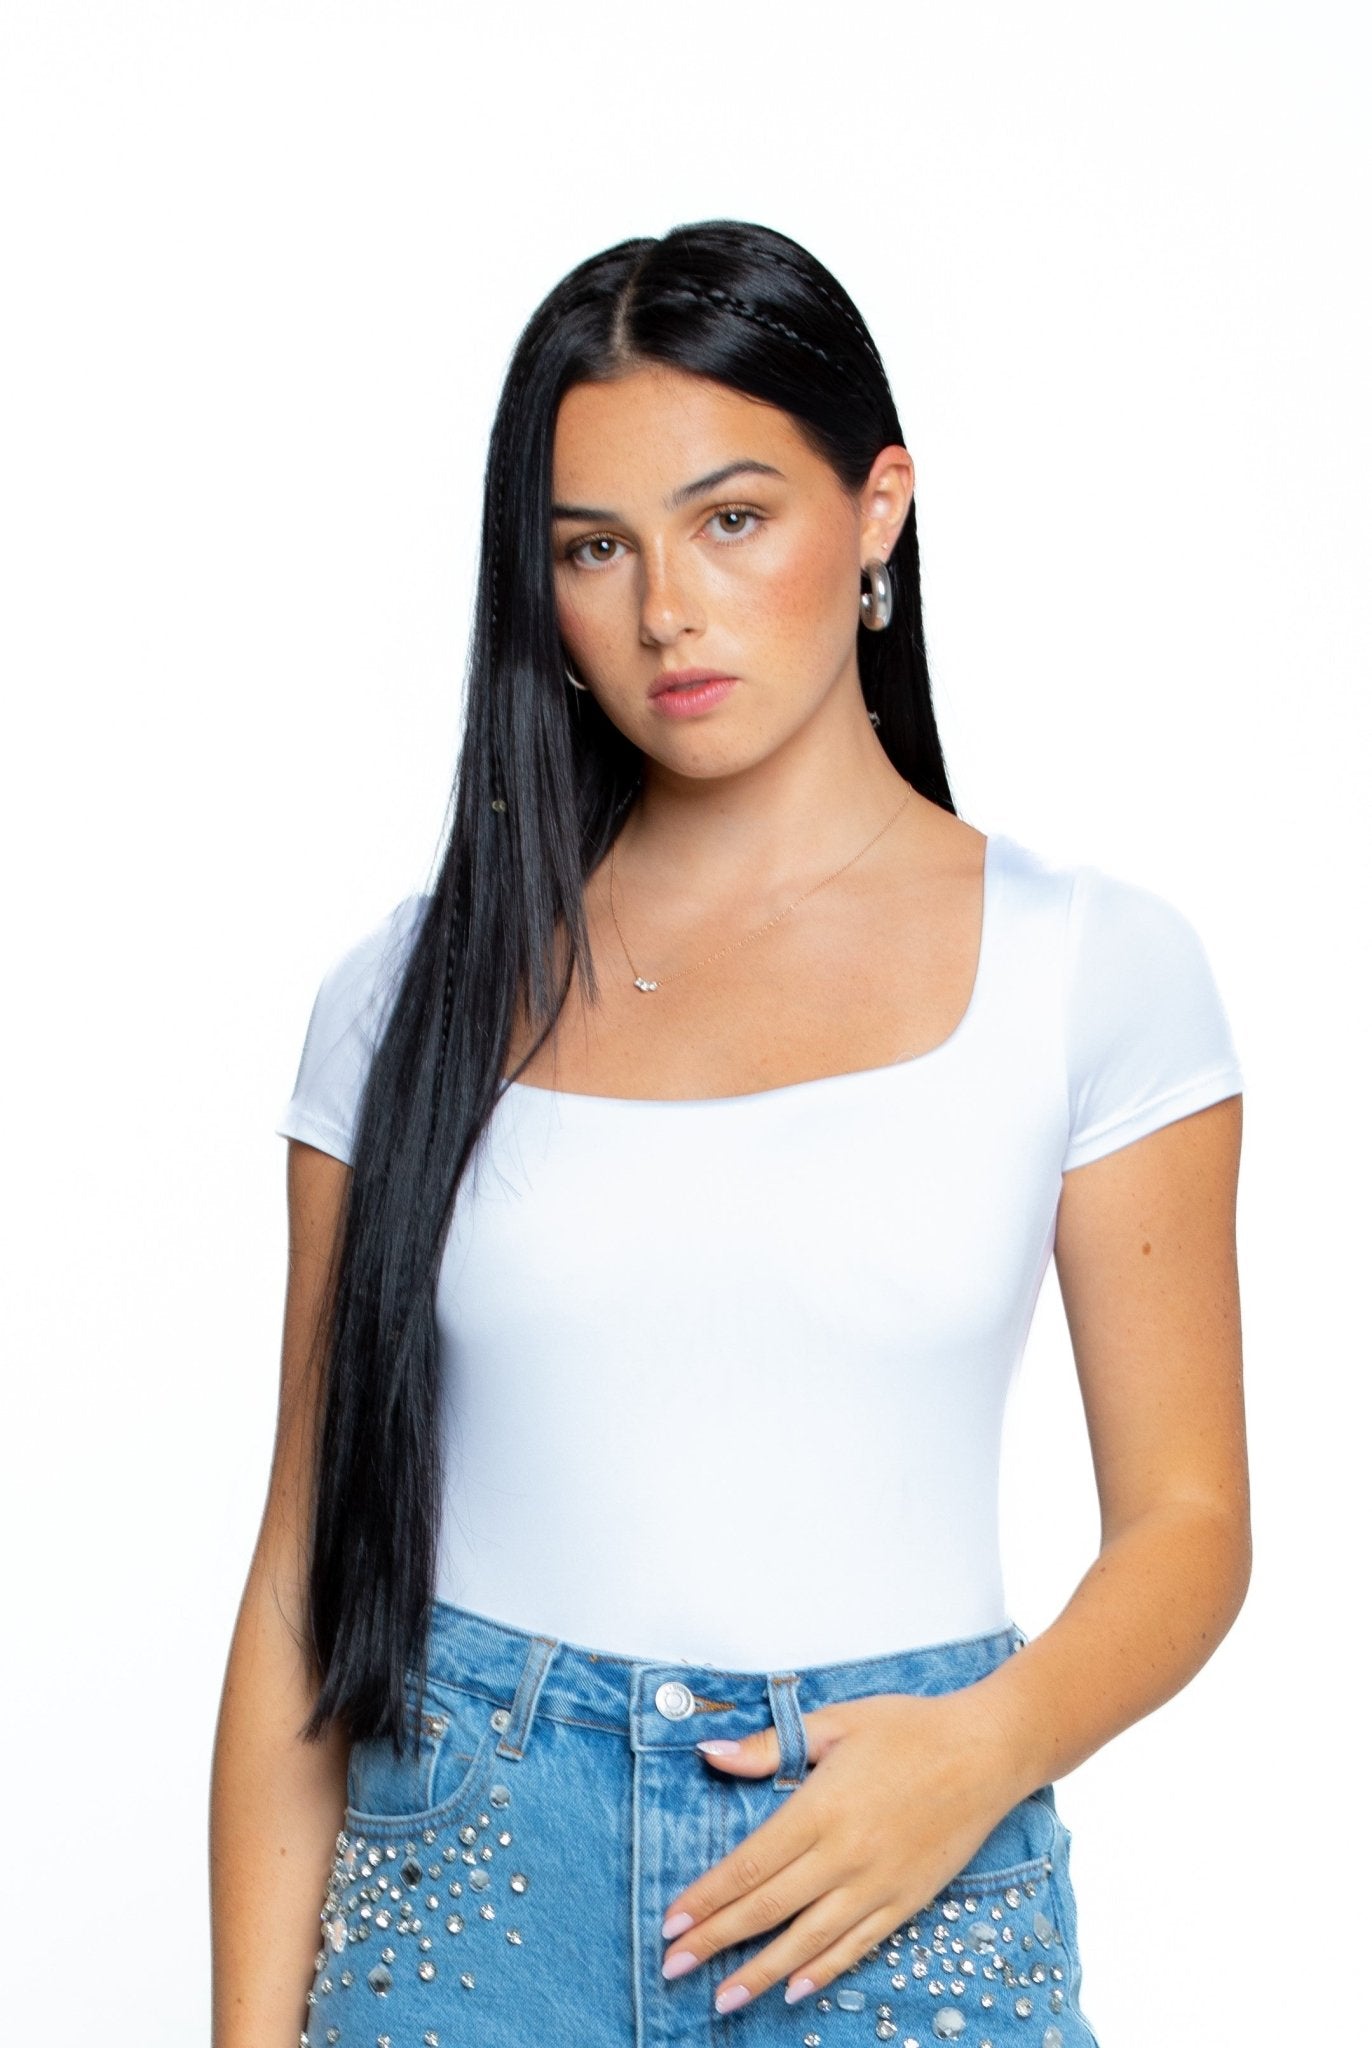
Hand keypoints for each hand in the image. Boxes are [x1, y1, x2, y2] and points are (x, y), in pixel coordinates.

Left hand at [659, 1684, 1025, 2014]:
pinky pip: (858, 1945)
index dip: (706, 1898)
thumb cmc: (909, 1728)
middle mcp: (845, 1855)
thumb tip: (712, 1755)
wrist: (987, 1751)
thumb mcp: (836, 1722)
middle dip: (717, 1942)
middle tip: (674, 1969)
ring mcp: (878, 1884)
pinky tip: (795, 1989)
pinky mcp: (907, 1901)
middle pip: (768, 1909)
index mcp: (820, 1808)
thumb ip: (770, 1746)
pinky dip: (824, 1972)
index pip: (749, 1866)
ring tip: (724, 1999)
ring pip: (808, 1940)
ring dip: (762, 1972)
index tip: (671, 1924)